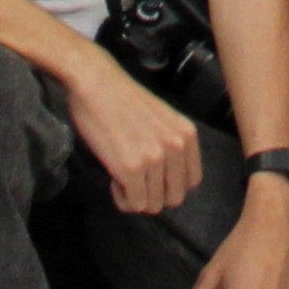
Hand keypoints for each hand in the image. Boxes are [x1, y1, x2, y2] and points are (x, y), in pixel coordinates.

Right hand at [67, 48, 205, 216]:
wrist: (96, 83)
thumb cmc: (121, 99)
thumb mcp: (162, 119)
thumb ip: (171, 146)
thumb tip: (167, 181)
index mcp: (187, 134)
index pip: (192, 182)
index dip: (169, 185)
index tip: (151, 176)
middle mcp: (176, 146)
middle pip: (174, 198)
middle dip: (152, 195)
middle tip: (134, 180)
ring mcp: (155, 158)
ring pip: (153, 205)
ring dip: (135, 198)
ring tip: (122, 176)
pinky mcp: (131, 167)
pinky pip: (134, 204)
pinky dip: (122, 199)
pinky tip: (114, 179)